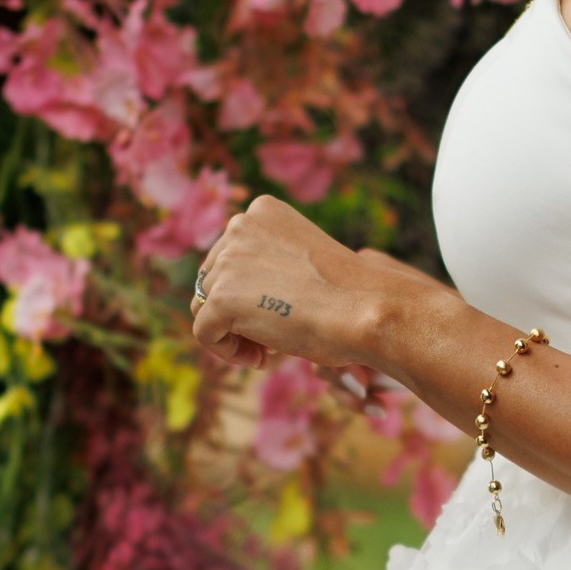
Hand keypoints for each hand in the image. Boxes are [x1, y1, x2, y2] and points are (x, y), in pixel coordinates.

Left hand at [191, 193, 377, 376]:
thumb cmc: (349, 294)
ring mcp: (227, 261)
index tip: (278, 311)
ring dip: (234, 333)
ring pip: (205, 307)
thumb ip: (269, 265)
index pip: (231, 256)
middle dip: (238, 312)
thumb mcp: (304, 262)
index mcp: (262, 211)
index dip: (249, 291)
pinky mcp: (220, 298)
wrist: (365, 309)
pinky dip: (228, 352)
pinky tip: (263, 358)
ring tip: (269, 350)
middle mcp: (239, 226)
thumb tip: (241, 296)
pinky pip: (204, 332)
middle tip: (274, 335)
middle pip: (213, 280)